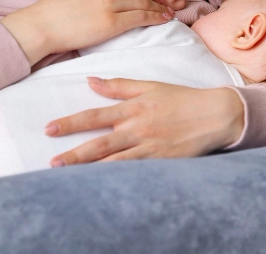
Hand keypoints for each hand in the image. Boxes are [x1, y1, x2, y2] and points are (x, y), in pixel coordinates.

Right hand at [0, 0, 173, 64]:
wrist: (42, 25)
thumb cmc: (58, 10)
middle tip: (167, 5)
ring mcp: (110, 1)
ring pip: (145, 3)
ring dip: (160, 9)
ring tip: (168, 14)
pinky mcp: (112, 20)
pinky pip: (142, 17)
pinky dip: (156, 17)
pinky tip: (163, 20)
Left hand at [43, 77, 244, 166]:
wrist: (215, 115)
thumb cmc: (182, 99)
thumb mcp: (150, 86)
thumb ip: (119, 86)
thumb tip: (90, 81)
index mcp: (133, 108)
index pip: (95, 115)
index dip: (71, 123)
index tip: (50, 128)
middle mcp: (137, 128)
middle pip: (99, 143)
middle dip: (74, 154)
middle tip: (52, 162)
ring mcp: (149, 147)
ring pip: (113, 161)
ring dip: (89, 169)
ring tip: (68, 176)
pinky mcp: (160, 162)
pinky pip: (133, 172)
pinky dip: (115, 178)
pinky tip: (100, 185)